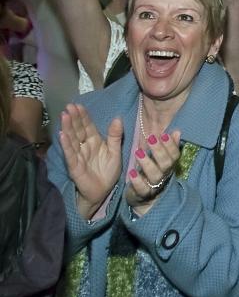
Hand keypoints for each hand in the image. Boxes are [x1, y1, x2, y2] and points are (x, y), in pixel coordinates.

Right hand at [58, 104, 122, 218]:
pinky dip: (66, 144)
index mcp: (95, 141)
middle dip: (74, 118)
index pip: (88, 126)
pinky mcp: (74, 166)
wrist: (103, 191)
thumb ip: (115, 136)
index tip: (79, 105)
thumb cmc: (108, 171)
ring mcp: (78, 155)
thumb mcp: (115, 152)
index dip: (83, 116)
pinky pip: (70, 153)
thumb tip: (118, 118)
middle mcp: (84, 146)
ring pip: (72, 139)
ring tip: (64, 115)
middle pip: (78, 130)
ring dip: (68, 127)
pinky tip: (62, 135)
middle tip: (69, 106)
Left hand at [124, 131, 181, 216]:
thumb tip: (178, 131)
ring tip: (138, 153)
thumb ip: (168, 146)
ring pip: (155, 175)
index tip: (164, 134)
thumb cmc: (151, 174)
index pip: (174, 155)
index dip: (171, 145)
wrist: (144, 199)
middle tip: (150, 138)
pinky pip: (142, 189)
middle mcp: (164, 175)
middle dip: (159, 150)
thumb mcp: (160, 160)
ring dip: (147, 163)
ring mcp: (154, 186)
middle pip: (166, 164)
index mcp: (168, 166)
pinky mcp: (143, 194)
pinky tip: (131, 172)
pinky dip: (137, 181)